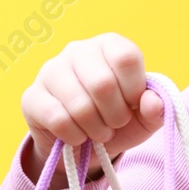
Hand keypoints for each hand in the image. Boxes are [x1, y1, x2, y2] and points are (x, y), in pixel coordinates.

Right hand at [21, 33, 165, 182]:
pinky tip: (78, 136)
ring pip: (79, 105)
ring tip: (99, 132)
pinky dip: (75, 136)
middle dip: (115, 115)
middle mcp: (77, 50)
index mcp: (109, 45)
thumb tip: (152, 102)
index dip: (134, 90)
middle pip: (102, 83)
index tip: (133, 104)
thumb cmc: (117, 120)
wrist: (83, 144)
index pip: (126, 57)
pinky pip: (58, 120)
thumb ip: (156, 109)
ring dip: (96, 129)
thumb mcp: (144, 117)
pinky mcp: (32, 96)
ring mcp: (51, 71)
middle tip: (115, 124)